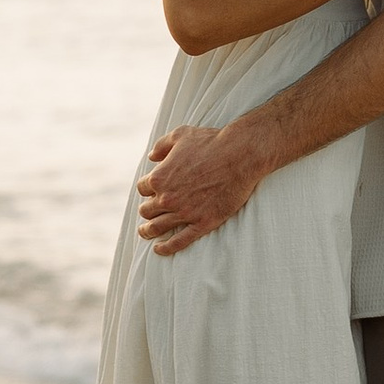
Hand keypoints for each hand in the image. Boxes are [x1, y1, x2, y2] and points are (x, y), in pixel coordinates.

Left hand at [137, 120, 269, 254]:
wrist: (240, 154)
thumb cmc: (212, 141)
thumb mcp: (181, 135)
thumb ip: (161, 145)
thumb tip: (151, 158)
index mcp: (160, 177)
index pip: (143, 188)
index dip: (148, 188)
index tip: (153, 190)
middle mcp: (168, 198)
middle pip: (146, 210)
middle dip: (146, 210)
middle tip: (150, 211)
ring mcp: (185, 213)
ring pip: (157, 227)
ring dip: (148, 231)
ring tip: (145, 233)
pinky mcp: (202, 223)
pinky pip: (179, 241)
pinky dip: (166, 248)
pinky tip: (159, 249)